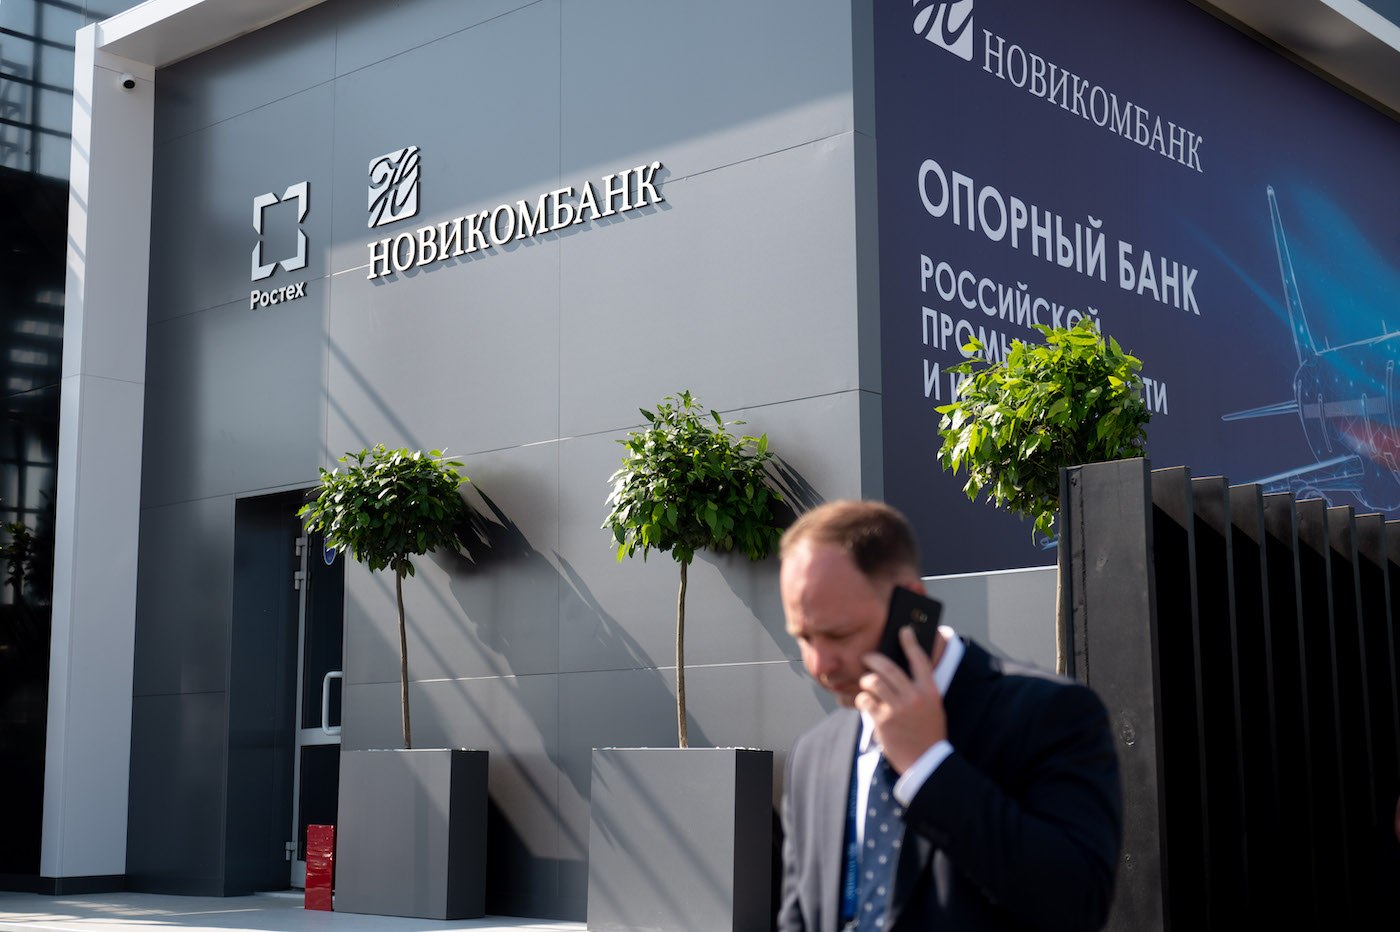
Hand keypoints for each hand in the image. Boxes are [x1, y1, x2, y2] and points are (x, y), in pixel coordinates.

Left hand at [857, 626, 946, 773]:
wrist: (925, 762)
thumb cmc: (928, 732)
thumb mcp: (933, 706)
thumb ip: (919, 688)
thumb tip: (900, 668)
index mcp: (930, 691)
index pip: (919, 659)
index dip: (911, 642)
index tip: (904, 631)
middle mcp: (914, 697)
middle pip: (887, 667)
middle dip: (873, 659)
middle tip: (867, 658)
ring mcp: (897, 709)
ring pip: (872, 681)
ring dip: (866, 681)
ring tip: (867, 685)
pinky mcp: (882, 720)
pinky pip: (865, 700)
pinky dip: (862, 699)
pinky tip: (865, 703)